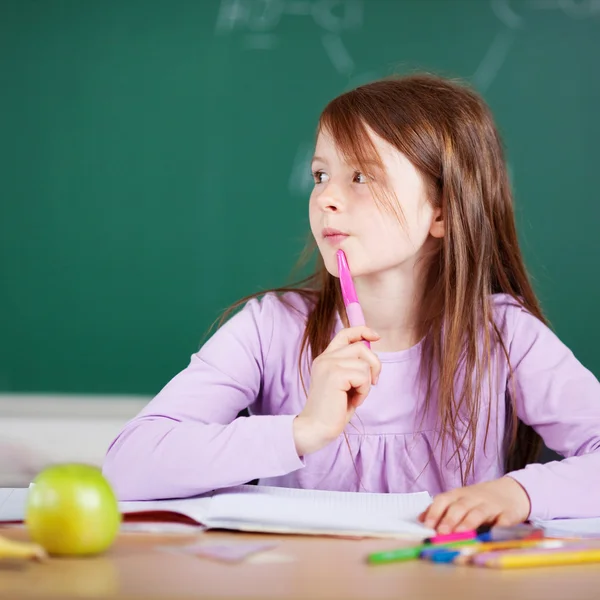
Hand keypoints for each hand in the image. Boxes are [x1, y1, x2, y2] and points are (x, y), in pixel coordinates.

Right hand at [293, 326, 380, 455]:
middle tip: (371, 384)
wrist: (315, 428)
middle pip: (361, 347)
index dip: (362, 331)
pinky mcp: (335, 375)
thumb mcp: (344, 384)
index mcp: (325, 358)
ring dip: (366, 383)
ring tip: (356, 397)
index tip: (376, 337)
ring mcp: (328, 365)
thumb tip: (372, 358)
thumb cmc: (332, 411)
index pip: (345, 333)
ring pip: (364, 363)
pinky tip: (353, 401)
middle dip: (375, 365)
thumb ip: (352, 368)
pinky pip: (363, 376)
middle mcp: (325, 358)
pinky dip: (364, 391)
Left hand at [417, 476, 530, 533]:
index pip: (443, 500)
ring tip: (460, 533)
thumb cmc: (479, 499)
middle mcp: (474, 498)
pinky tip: (494, 532)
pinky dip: (500, 526)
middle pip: (460, 506)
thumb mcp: (459, 500)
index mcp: (459, 495)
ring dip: (469, 522)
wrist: (512, 491)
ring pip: (479, 512)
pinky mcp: (509, 514)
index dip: (434, 512)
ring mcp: (492, 505)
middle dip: (449, 519)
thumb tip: (420, 519)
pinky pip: (505, 520)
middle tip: (441, 532)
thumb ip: (441, 509)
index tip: (427, 526)